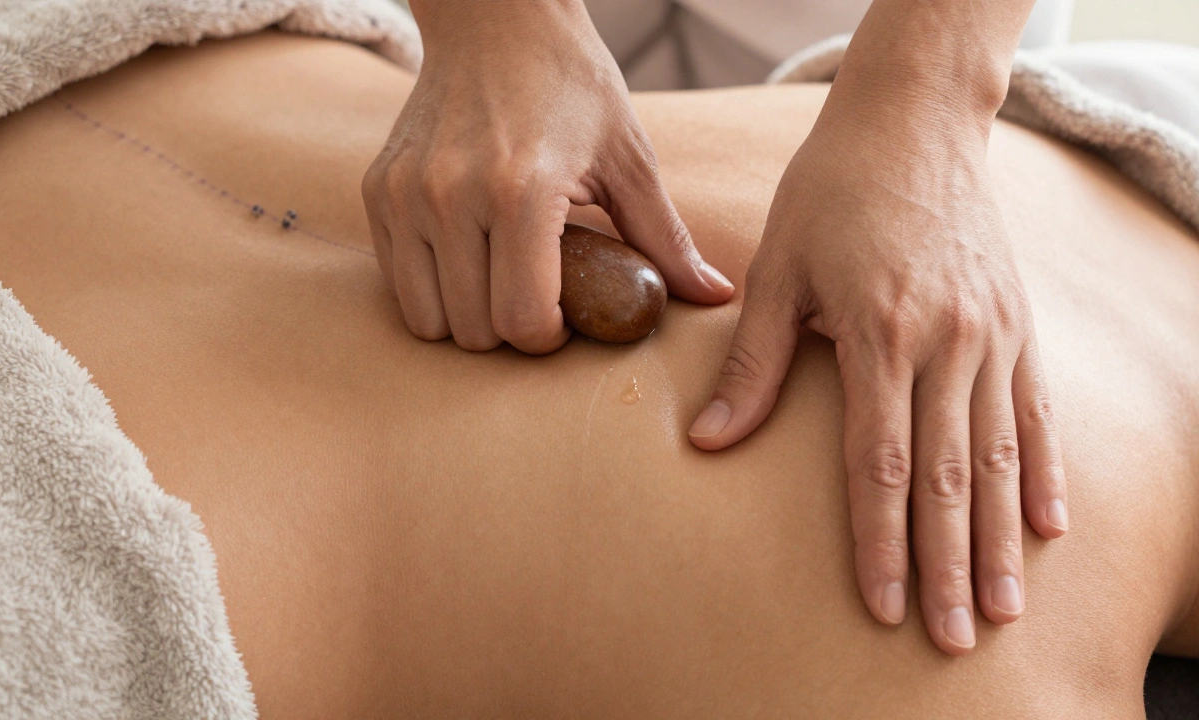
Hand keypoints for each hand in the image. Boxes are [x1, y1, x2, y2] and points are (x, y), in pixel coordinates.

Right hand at [363, 0, 732, 353]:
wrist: (496, 19)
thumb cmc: (571, 85)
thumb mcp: (629, 158)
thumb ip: (665, 237)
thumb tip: (716, 295)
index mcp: (521, 193)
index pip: (524, 322)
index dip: (550, 338)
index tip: (566, 317)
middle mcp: (452, 196)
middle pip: (475, 332)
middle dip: (511, 332)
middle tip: (537, 297)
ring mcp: (406, 194)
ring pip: (428, 319)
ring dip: (466, 318)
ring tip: (499, 281)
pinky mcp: (379, 190)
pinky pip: (397, 283)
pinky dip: (432, 288)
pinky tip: (466, 256)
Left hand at [688, 87, 1067, 653]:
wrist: (911, 122)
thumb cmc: (832, 192)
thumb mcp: (779, 269)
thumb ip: (753, 364)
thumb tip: (707, 443)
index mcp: (881, 331)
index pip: (881, 462)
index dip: (881, 541)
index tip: (884, 606)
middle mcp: (948, 341)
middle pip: (948, 475)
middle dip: (949, 565)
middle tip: (952, 639)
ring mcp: (993, 333)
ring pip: (1000, 454)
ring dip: (1002, 538)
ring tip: (1004, 608)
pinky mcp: (1017, 322)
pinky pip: (1038, 411)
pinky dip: (1043, 470)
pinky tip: (1049, 526)